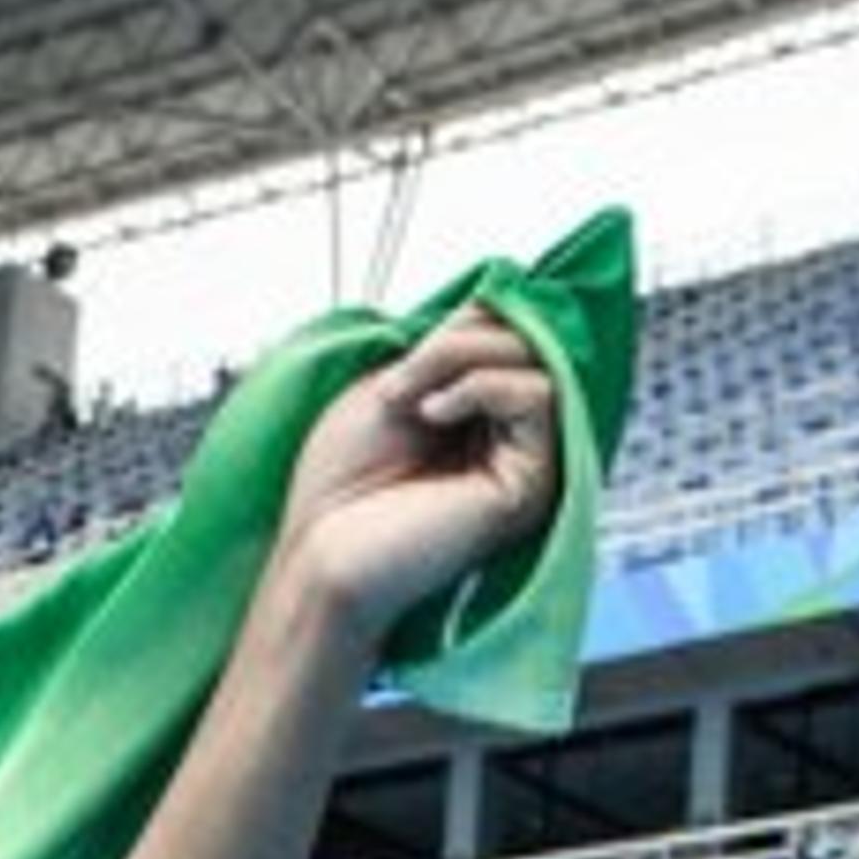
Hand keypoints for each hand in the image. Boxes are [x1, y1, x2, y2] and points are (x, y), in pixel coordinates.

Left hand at [273, 308, 559, 639]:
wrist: (319, 558)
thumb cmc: (337, 491)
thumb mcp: (389, 385)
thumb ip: (447, 346)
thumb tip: (496, 301)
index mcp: (480, 415)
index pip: (507, 331)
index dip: (461, 323)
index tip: (407, 352)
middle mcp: (512, 438)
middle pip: (526, 336)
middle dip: (456, 339)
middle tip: (400, 378)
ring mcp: (528, 461)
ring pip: (536, 358)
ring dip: (459, 359)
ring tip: (406, 398)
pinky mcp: (532, 483)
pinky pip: (538, 396)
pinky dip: (481, 386)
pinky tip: (433, 414)